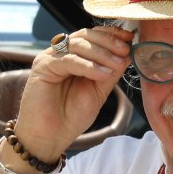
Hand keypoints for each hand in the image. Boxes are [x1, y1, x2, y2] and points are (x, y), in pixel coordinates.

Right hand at [13, 26, 131, 159]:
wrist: (48, 138)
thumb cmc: (70, 117)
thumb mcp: (98, 92)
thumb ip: (110, 73)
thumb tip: (126, 55)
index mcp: (73, 56)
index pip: (92, 36)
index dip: (111, 34)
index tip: (129, 39)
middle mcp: (60, 53)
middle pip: (85, 36)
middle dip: (108, 41)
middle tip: (125, 50)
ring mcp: (50, 58)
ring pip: (78, 45)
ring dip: (101, 53)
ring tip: (117, 64)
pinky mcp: (43, 67)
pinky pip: (68, 60)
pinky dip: (87, 66)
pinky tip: (102, 74)